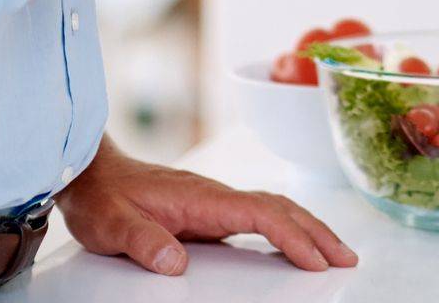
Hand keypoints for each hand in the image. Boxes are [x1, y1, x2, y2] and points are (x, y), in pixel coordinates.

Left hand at [58, 138, 357, 275]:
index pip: (261, 214)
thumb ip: (144, 244)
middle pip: (280, 208)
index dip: (292, 237)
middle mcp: (216, 196)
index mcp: (202, 198)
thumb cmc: (104, 199)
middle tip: (347, 259)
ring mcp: (215, 202)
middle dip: (317, 232)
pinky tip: (293, 245)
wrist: (91, 173)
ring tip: (333, 253)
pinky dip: (285, 228)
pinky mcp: (208, 212)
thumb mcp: (114, 227)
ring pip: (274, 209)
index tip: (316, 260)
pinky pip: (258, 218)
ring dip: (307, 228)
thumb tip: (176, 265)